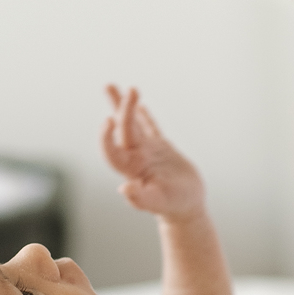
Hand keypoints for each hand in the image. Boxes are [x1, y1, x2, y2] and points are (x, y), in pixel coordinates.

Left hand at [101, 85, 205, 221]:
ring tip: (110, 86)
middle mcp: (136, 157)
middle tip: (112, 86)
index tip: (108, 120)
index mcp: (132, 168)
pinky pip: (151, 128)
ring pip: (132, 124)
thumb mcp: (158, 202)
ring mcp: (148, 151)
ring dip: (123, 106)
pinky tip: (140, 105)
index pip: (113, 149)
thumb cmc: (173, 207)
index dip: (106, 137)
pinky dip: (145, 116)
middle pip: (122, 129)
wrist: (187, 208)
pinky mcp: (162, 149)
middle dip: (119, 108)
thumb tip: (123, 189)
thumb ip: (141, 198)